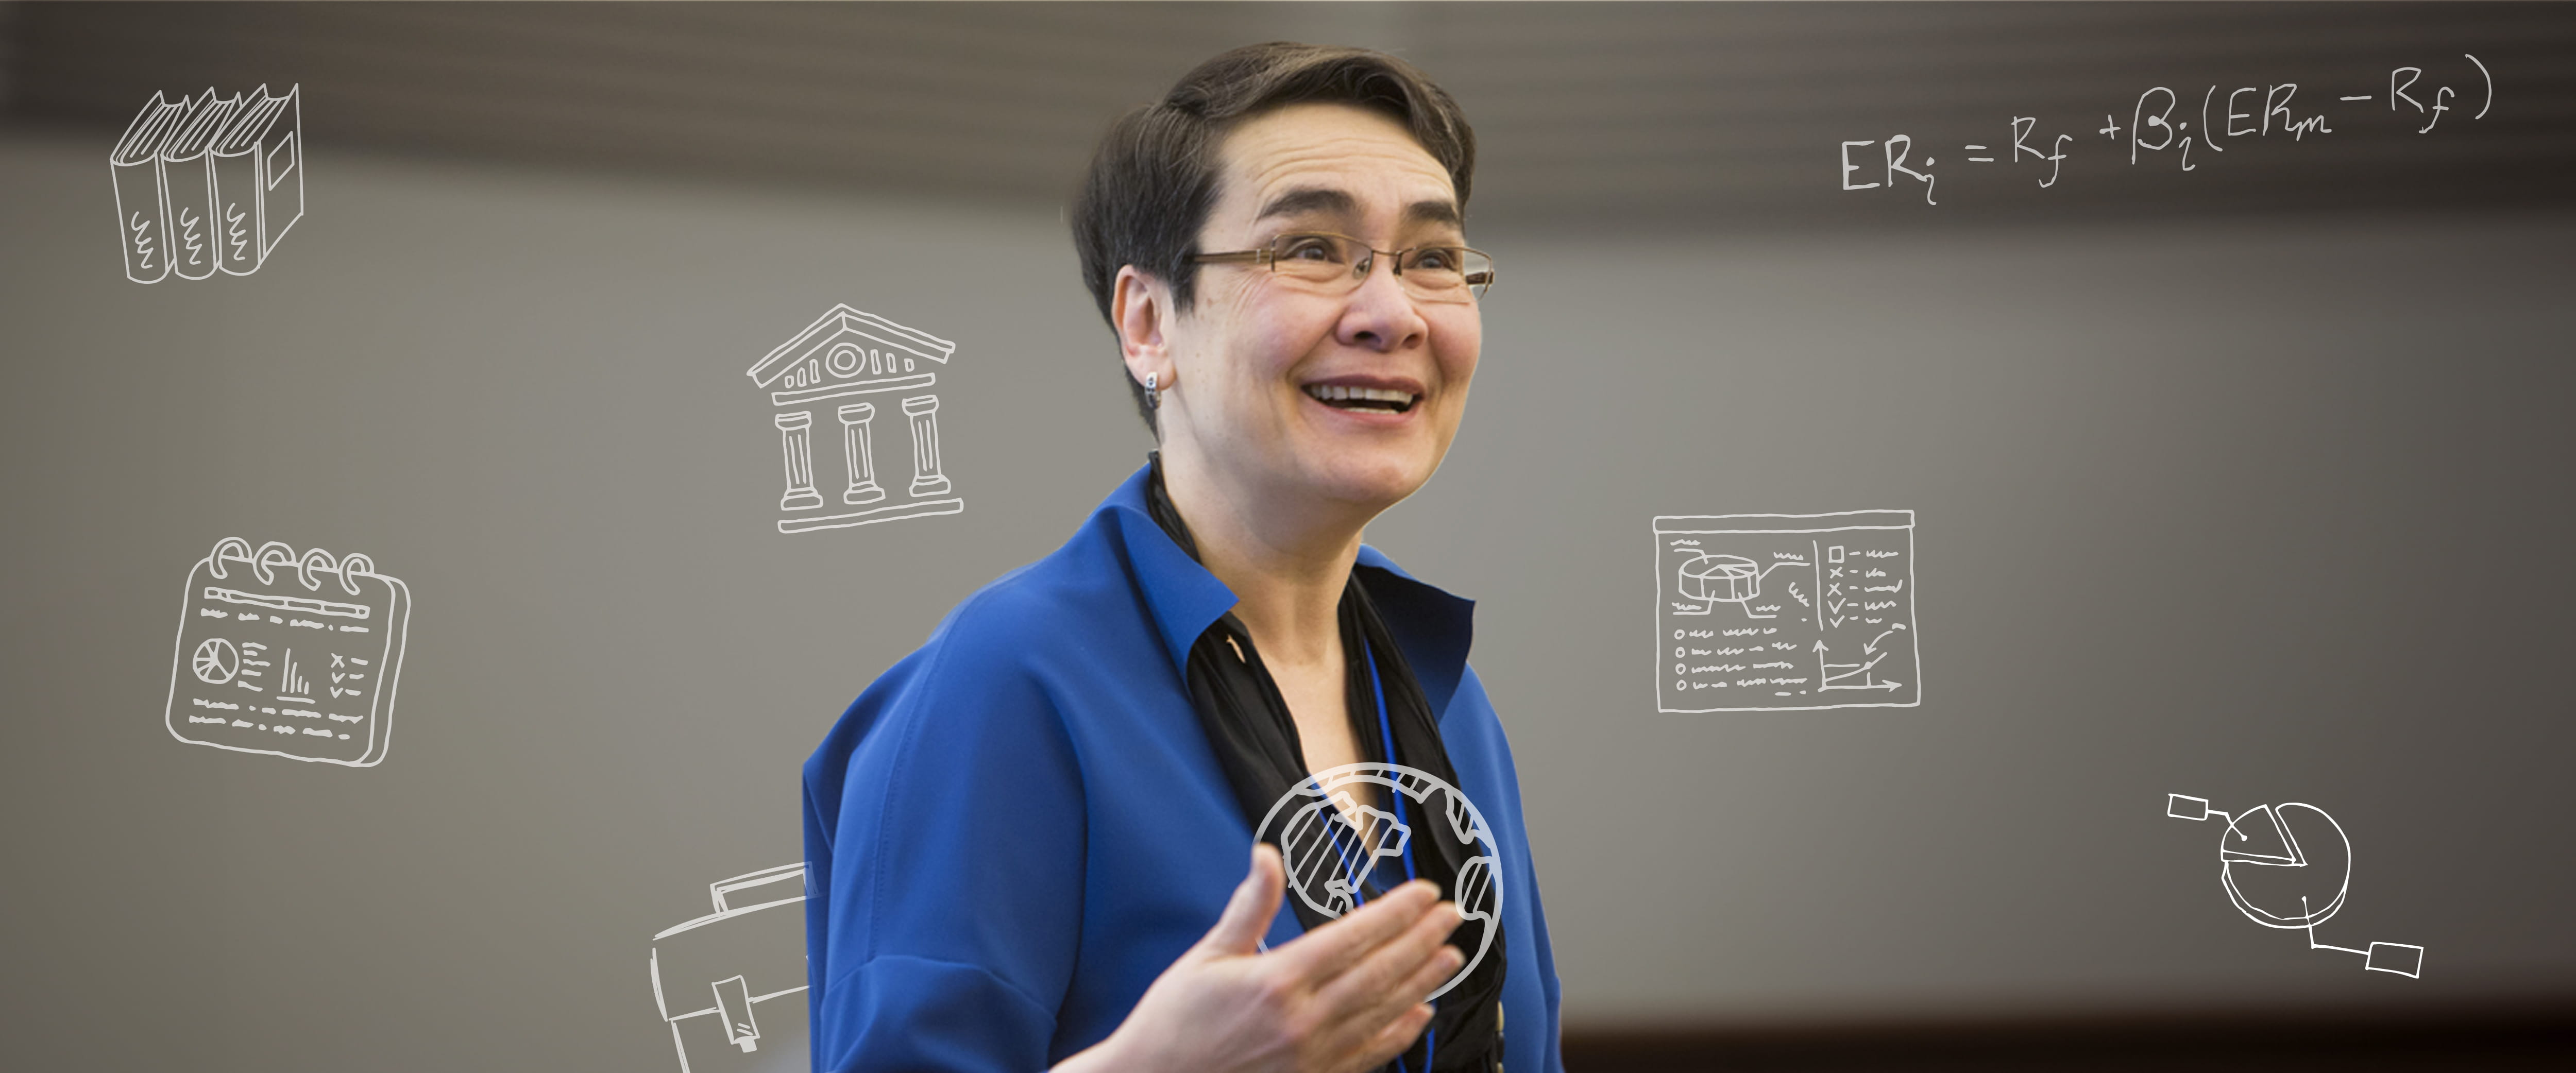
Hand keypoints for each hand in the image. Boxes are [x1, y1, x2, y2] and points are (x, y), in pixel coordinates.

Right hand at [1054, 843, 1464, 1072]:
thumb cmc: (1173, 1024)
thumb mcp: (1207, 957)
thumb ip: (1248, 906)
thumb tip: (1267, 855)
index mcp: (1276, 982)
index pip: (1353, 938)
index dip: (1396, 913)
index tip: (1425, 893)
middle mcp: (1303, 1022)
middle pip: (1379, 973)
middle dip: (1421, 941)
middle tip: (1453, 916)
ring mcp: (1312, 1057)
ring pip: (1382, 1013)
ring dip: (1422, 981)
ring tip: (1451, 956)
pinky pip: (1369, 1054)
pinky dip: (1400, 1034)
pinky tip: (1421, 1014)